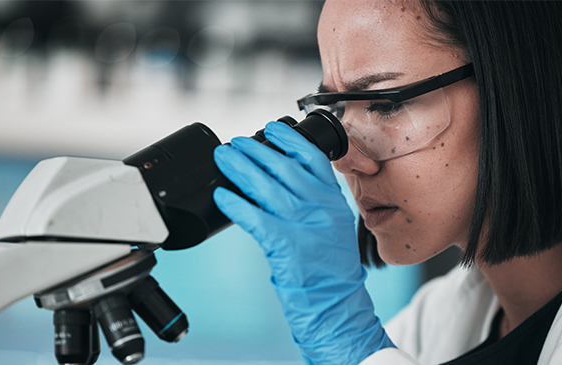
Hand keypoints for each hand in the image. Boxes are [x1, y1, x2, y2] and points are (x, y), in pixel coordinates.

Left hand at [213, 121, 393, 363]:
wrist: (339, 309)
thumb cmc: (332, 273)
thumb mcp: (332, 229)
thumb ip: (312, 205)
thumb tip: (278, 184)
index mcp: (333, 202)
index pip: (313, 160)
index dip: (291, 141)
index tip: (272, 129)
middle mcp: (321, 209)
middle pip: (284, 169)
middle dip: (257, 151)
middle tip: (235, 142)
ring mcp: (305, 227)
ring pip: (267, 188)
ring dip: (241, 170)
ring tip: (224, 158)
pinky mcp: (287, 247)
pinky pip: (256, 219)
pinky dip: (237, 205)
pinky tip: (222, 196)